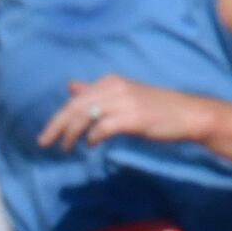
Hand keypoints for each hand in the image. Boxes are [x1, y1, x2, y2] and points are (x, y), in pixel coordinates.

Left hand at [38, 75, 215, 152]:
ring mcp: (123, 101)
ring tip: (65, 148)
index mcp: (110, 82)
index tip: (46, 135)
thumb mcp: (123, 97)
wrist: (188, 115)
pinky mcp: (133, 117)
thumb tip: (71, 87)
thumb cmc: (155, 109)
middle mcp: (114, 87)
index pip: (75, 99)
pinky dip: (93, 137)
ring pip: (84, 116)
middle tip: (43, 143)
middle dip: (56, 126)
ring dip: (71, 134)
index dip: (58, 117)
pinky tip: (91, 145)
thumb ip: (96, 94)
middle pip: (74, 107)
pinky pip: (103, 127)